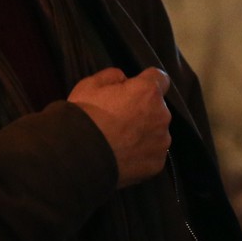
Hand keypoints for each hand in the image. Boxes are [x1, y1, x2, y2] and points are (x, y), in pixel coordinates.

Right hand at [69, 67, 172, 186]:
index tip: (135, 88)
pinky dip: (142, 154)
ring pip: (157, 132)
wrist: (78, 157)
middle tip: (120, 120)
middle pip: (157, 108)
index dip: (147, 81)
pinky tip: (123, 157)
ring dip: (144, 133)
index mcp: (148, 92)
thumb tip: (123, 79)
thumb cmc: (85, 117)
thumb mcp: (89, 85)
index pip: (160, 78)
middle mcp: (162, 115)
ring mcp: (161, 142)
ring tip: (120, 142)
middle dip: (143, 110)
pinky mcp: (157, 164)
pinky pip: (152, 154)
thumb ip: (112, 76)